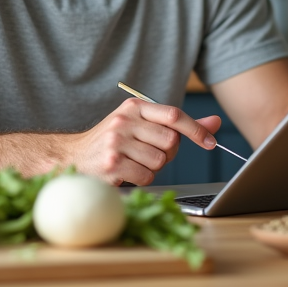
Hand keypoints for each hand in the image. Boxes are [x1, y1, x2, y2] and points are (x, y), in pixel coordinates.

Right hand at [65, 98, 222, 185]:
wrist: (73, 157)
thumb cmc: (115, 142)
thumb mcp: (143, 126)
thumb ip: (178, 125)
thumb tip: (215, 122)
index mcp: (134, 107)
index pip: (173, 114)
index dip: (196, 129)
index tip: (211, 142)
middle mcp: (124, 121)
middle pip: (170, 141)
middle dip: (167, 153)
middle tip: (149, 154)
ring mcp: (116, 142)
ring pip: (160, 161)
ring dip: (152, 167)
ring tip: (133, 162)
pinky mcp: (112, 165)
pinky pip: (146, 176)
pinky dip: (142, 179)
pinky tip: (126, 173)